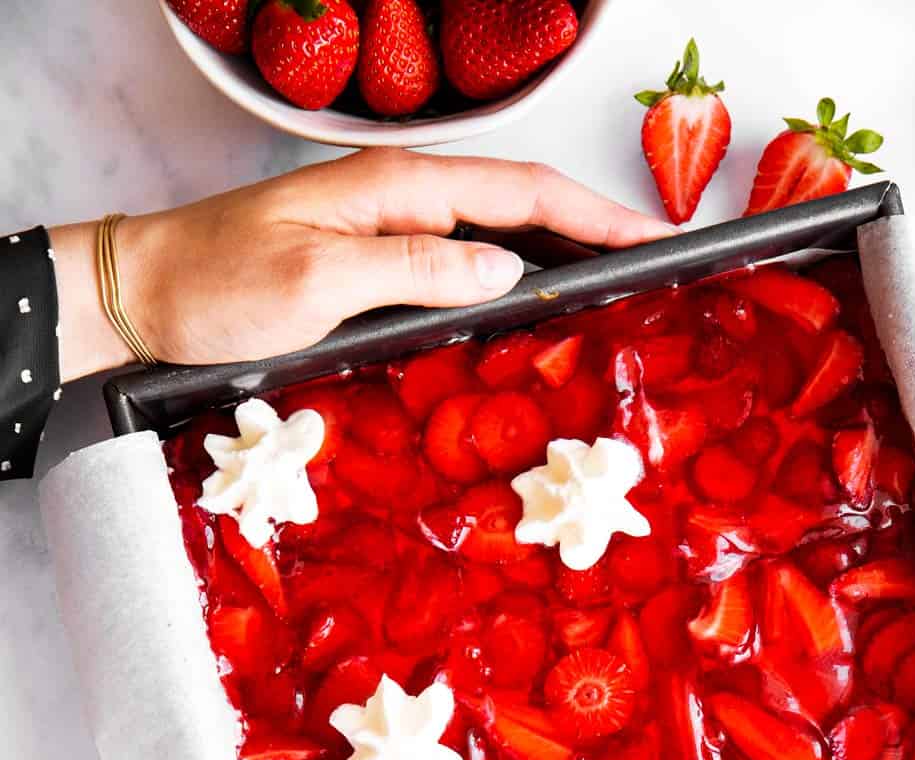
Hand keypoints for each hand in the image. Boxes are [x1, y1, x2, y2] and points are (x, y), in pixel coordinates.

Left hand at [48, 149, 669, 378]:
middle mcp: (398, 196)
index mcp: (395, 187)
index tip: (656, 243)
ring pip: (496, 230)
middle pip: (521, 202)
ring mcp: (386, 224)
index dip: (595, 216)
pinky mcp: (372, 257)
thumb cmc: (219, 286)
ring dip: (558, 252)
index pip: (521, 190)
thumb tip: (508, 269)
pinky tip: (529, 303)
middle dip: (594, 228)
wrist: (145, 291)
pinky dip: (509, 274)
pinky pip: (461, 257)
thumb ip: (414, 268)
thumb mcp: (319, 281)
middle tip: (657, 269)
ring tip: (614, 286)